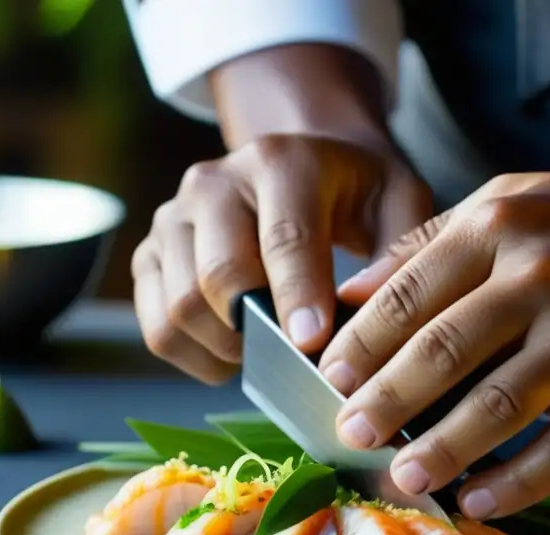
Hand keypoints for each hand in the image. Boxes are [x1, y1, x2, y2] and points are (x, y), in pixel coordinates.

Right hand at [131, 134, 430, 383]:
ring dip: (229, 348)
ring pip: (180, 307)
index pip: (282, 237)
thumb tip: (366, 308)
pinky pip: (157, 327)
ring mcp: (173, 218)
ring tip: (272, 349)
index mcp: (280, 162)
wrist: (304, 167)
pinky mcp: (149, 255)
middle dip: (261, 330)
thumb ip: (396, 252)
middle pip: (217, 277)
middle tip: (300, 354)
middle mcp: (214, 182)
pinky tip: (236, 352)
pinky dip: (197, 356)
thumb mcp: (400, 201)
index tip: (312, 343)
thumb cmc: (358, 193)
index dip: (296, 295)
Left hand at [318, 172, 549, 519]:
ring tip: (404, 479)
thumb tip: (344, 298)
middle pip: (444, 352)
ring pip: (499, 407)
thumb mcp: (507, 204)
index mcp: (501, 226)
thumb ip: (425, 246)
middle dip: (387, 403)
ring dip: (443, 451)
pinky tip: (479, 498)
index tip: (330, 382)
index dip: (362, 346)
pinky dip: (517, 481)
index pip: (410, 294)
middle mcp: (545, 277)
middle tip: (350, 435)